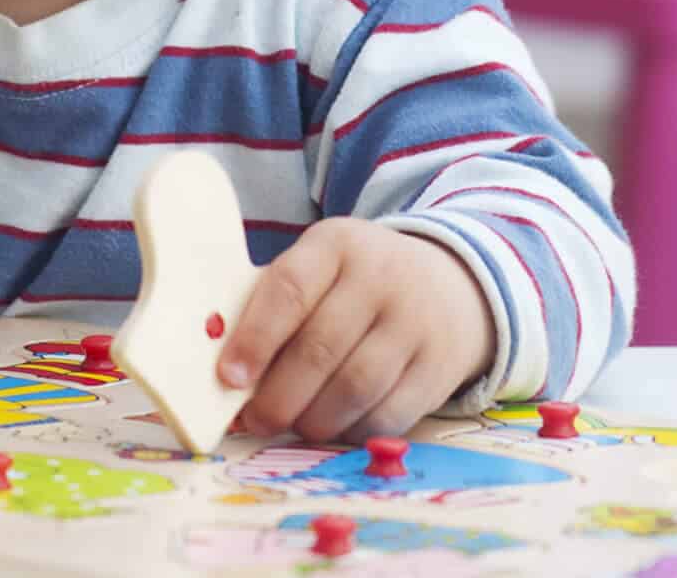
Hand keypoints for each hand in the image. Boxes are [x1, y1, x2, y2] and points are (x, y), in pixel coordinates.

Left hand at [218, 220, 494, 441]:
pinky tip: (335, 427)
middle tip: (256, 420)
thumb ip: (273, 308)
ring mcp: (415, 322)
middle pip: (321, 348)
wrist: (447, 284)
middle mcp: (381, 277)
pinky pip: (389, 414)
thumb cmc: (355, 284)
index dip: (256, 338)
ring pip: (355, 387)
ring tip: (293, 426)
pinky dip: (352, 431)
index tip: (229, 378)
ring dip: (314, 419)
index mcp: (336, 245)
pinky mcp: (439, 368)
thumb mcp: (319, 268)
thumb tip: (228, 374)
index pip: (290, 289)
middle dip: (279, 395)